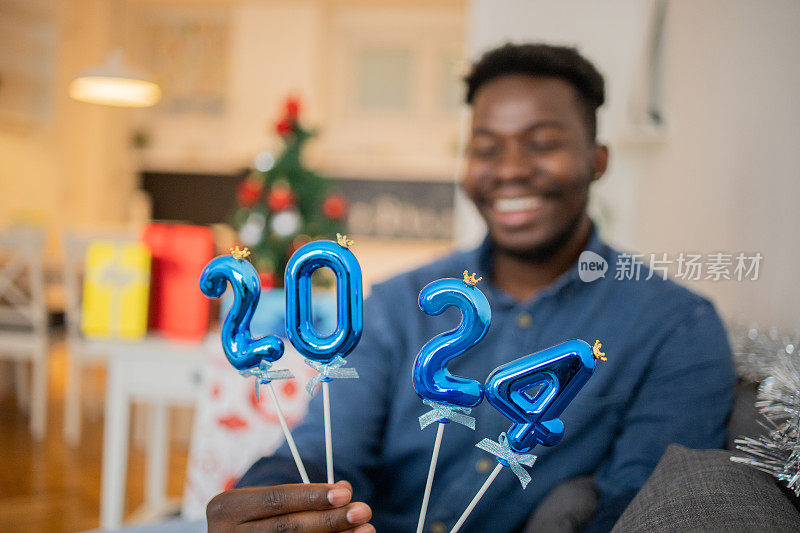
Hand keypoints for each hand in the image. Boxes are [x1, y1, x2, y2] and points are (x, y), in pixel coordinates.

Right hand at [207, 480, 373, 531]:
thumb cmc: (257, 517)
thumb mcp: (267, 501)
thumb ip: (303, 496)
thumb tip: (345, 488)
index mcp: (227, 508)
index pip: (276, 500)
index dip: (312, 496)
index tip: (346, 493)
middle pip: (288, 529)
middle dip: (330, 520)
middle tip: (363, 511)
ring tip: (365, 530)